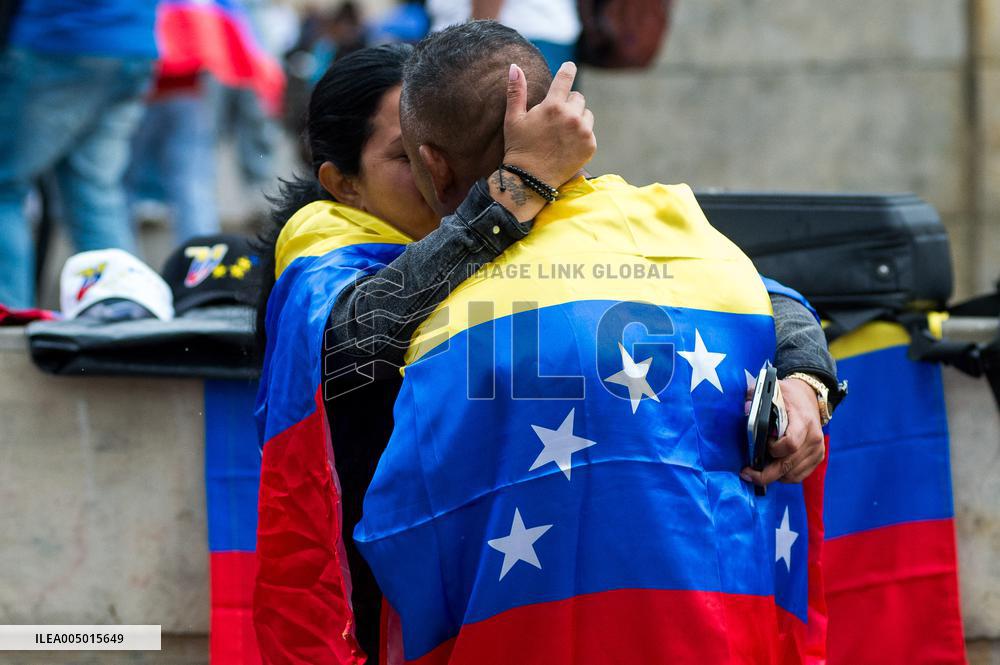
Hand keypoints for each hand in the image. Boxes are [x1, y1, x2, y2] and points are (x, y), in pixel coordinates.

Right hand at [502, 61, 595, 188]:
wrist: (530, 180)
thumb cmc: (519, 148)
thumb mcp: (513, 119)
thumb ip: (516, 91)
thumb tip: (515, 66)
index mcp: (553, 106)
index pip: (565, 78)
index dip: (568, 69)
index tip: (570, 66)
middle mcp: (571, 117)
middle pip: (577, 97)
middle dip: (568, 103)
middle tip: (555, 118)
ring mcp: (583, 132)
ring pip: (586, 114)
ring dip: (577, 118)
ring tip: (562, 132)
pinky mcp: (590, 146)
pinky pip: (590, 131)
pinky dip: (581, 135)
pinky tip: (567, 144)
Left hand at [740, 377, 825, 487]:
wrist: (809, 396)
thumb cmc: (787, 395)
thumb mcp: (772, 390)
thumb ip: (756, 396)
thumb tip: (745, 408)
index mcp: (803, 421)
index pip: (790, 443)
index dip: (773, 449)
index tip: (761, 444)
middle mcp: (813, 438)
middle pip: (788, 465)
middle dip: (766, 474)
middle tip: (747, 474)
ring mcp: (817, 449)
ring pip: (793, 474)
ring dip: (774, 476)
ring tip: (758, 470)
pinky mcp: (818, 457)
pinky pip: (799, 476)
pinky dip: (784, 476)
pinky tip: (773, 470)